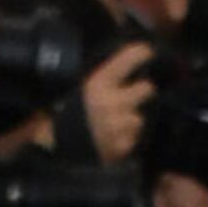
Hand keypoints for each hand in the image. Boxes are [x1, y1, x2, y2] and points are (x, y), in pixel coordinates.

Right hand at [74, 35, 155, 162]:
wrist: (59, 154)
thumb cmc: (70, 119)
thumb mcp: (83, 91)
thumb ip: (107, 79)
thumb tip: (131, 63)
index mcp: (98, 84)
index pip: (129, 60)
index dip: (142, 54)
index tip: (148, 52)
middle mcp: (111, 102)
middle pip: (146, 88)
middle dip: (143, 92)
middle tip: (135, 95)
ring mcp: (118, 126)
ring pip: (140, 118)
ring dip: (132, 121)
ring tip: (115, 124)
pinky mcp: (122, 147)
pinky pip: (134, 138)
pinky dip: (126, 139)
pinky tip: (112, 139)